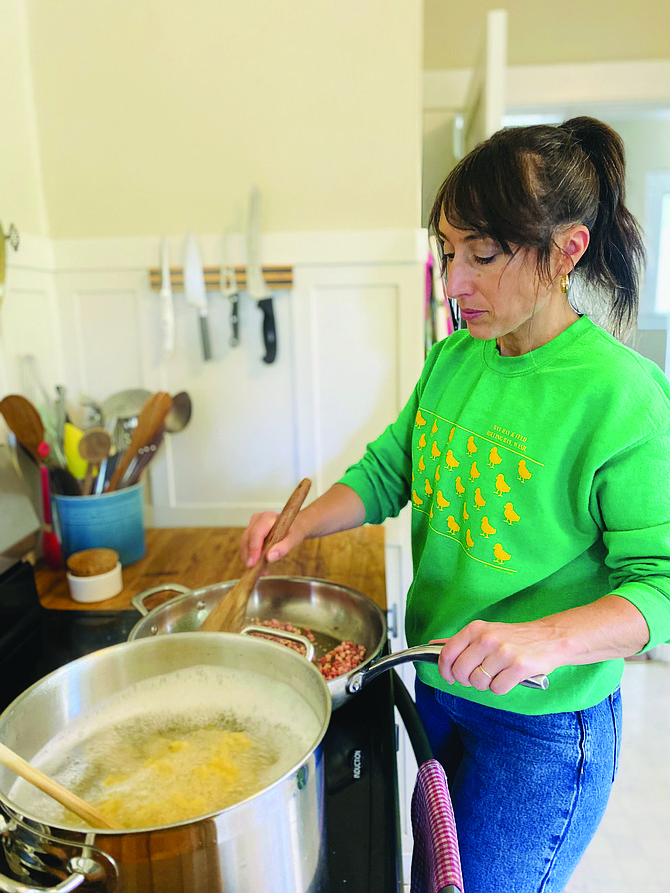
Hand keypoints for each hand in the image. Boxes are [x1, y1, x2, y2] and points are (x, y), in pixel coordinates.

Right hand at [239, 510, 306, 567]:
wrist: (294, 526)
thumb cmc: (294, 530)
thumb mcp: (294, 538)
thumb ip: (283, 547)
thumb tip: (269, 557)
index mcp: (268, 518)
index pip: (256, 533)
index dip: (253, 549)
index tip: (253, 563)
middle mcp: (257, 520)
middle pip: (247, 539)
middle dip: (250, 557)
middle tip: (256, 572)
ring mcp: (252, 526)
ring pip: (244, 544)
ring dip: (250, 559)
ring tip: (260, 572)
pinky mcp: (250, 534)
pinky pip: (246, 547)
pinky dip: (251, 558)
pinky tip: (259, 567)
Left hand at [432, 618, 557, 695]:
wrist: (549, 638)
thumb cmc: (514, 638)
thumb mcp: (485, 631)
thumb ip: (460, 641)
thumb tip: (434, 645)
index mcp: (476, 629)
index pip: (447, 653)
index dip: (445, 670)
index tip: (450, 677)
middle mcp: (487, 638)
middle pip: (460, 672)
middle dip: (467, 680)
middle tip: (479, 676)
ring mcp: (503, 652)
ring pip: (478, 683)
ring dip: (486, 684)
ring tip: (498, 674)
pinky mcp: (518, 666)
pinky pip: (496, 689)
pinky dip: (501, 688)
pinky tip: (509, 677)